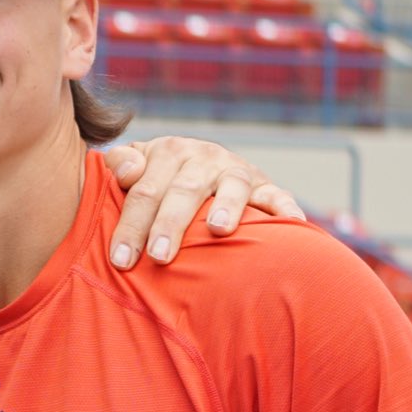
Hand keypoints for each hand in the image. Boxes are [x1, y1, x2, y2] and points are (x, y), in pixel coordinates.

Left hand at [103, 139, 304, 268]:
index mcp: (168, 152)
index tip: (120, 259)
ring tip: (219, 230)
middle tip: (158, 256)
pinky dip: (284, 207)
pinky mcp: (264, 184)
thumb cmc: (158, 177)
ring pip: (232, 186)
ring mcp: (235, 170)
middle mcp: (203, 156)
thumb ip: (121, 163)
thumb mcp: (136, 163)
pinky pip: (276, 195)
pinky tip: (291, 223)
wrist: (199, 162)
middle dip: (169, 223)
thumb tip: (127, 174)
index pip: (144, 190)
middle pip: (183, 190)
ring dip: (226, 206)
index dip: (130, 224)